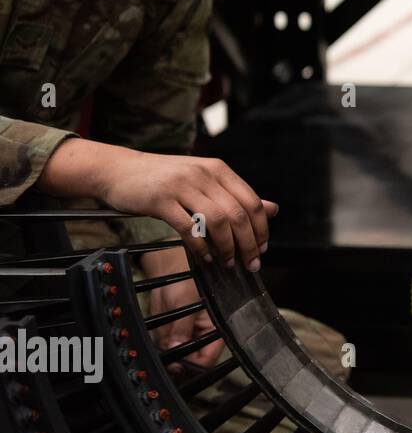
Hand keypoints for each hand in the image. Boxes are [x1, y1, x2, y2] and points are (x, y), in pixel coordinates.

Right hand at [40, 139, 276, 270]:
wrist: (118, 169)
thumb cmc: (163, 178)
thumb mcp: (204, 180)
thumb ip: (236, 195)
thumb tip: (273, 209)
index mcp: (218, 169)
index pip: (252, 202)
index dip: (261, 229)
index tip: (261, 249)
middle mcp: (204, 174)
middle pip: (238, 214)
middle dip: (248, 244)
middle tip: (250, 263)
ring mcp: (182, 186)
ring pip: (217, 221)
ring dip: (226, 247)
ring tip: (228, 262)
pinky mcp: (161, 200)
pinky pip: (188, 228)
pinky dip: (200, 247)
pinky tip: (205, 258)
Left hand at [141, 246, 224, 373]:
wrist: (170, 268)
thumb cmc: (186, 278)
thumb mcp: (184, 302)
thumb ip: (181, 328)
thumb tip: (176, 350)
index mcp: (215, 329)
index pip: (207, 359)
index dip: (192, 366)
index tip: (177, 365)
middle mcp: (202, 336)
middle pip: (190, 361)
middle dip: (176, 359)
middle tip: (166, 352)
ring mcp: (187, 336)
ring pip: (175, 355)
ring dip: (166, 350)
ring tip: (164, 334)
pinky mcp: (173, 334)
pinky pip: (164, 346)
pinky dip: (159, 343)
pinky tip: (160, 331)